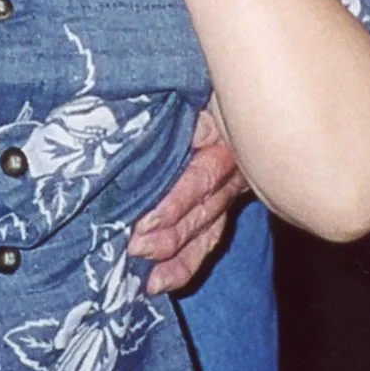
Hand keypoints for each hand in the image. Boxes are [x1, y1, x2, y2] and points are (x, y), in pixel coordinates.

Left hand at [128, 105, 250, 294]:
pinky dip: (185, 265)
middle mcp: (234, 166)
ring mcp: (230, 187)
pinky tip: (159, 283)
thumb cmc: (199, 87)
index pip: (203, 177)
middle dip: (170, 234)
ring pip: (206, 228)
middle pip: (205, 208)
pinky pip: (208, 239)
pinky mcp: (223, 203)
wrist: (230, 88)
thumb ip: (181, 113)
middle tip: (135, 247)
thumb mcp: (191, 92)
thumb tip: (178, 129)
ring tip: (146, 275)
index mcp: (225, 135)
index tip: (147, 222)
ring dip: (175, 255)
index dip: (177, 202)